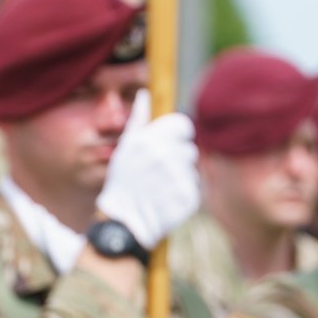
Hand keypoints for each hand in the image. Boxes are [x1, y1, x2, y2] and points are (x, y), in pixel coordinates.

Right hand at [93, 93, 201, 249]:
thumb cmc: (122, 184)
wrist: (122, 224)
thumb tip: (145, 94)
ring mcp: (178, 178)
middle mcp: (165, 156)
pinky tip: (167, 200)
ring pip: (192, 169)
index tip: (168, 148)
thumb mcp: (124, 149)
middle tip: (159, 175)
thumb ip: (138, 120)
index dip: (178, 136)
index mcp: (151, 140)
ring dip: (181, 177)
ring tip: (161, 189)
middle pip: (189, 149)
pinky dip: (183, 194)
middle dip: (178, 160)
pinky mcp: (188, 198)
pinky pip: (195, 187)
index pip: (184, 125)